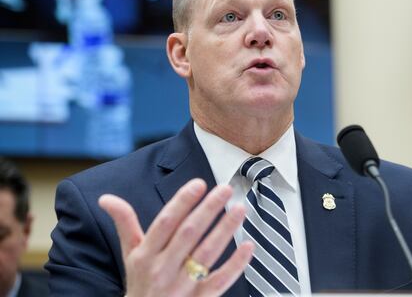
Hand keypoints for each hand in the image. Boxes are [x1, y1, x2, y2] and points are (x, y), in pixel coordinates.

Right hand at [99, 179, 253, 296]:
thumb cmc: (140, 282)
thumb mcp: (129, 254)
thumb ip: (124, 223)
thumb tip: (105, 199)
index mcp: (145, 255)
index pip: (164, 223)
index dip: (182, 202)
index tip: (198, 184)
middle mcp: (162, 270)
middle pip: (187, 235)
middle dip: (207, 210)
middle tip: (225, 189)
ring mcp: (181, 287)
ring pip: (206, 255)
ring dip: (224, 230)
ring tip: (239, 208)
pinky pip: (219, 282)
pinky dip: (236, 265)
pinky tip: (249, 246)